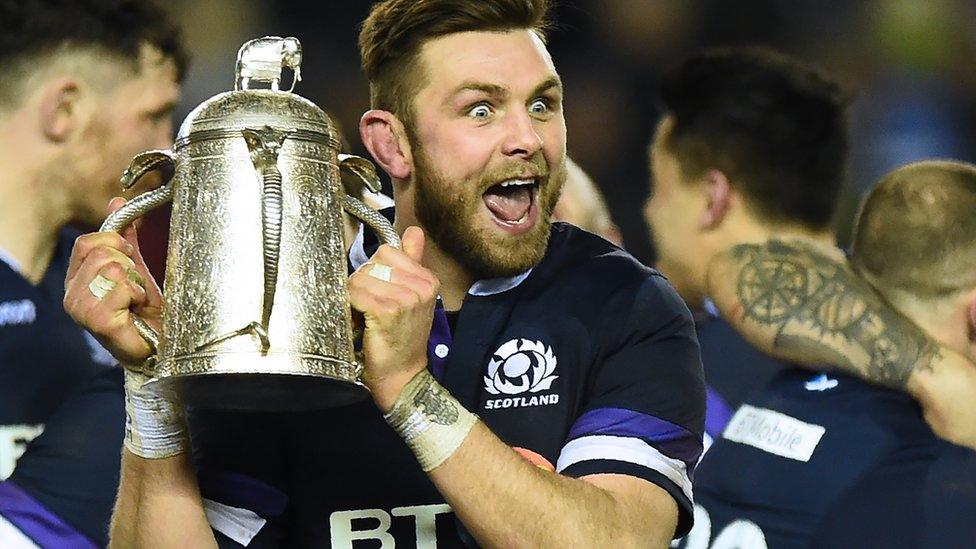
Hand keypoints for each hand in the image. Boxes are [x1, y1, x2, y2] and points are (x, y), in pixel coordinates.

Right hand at [64, 197, 162, 366]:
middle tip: (135, 286)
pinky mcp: (97, 320)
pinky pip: (122, 287)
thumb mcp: (135, 266)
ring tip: (136, 300)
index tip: (129, 257)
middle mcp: (71, 294)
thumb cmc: (145, 310)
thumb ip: (125, 237)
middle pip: (103, 253)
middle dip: (129, 265)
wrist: (159, 343)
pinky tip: (136, 311)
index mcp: (76, 278)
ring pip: (114, 268)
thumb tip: (117, 200)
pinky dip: (137, 295)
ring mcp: (81, 308)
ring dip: (135, 282)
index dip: (114, 243)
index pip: (87, 242)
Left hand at [347, 226, 439, 410]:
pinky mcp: (389, 311)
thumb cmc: (402, 337)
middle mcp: (421, 286)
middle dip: (363, 284)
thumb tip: (414, 231)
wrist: (402, 375)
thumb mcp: (412, 296)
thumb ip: (411, 260)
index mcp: (428, 279)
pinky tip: (361, 321)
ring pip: (361, 278)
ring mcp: (407, 298)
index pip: (387, 252)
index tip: (380, 293)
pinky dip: (351, 306)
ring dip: (355, 297)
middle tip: (371, 308)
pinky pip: (356, 293)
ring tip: (366, 316)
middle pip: (372, 264)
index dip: (375, 271)